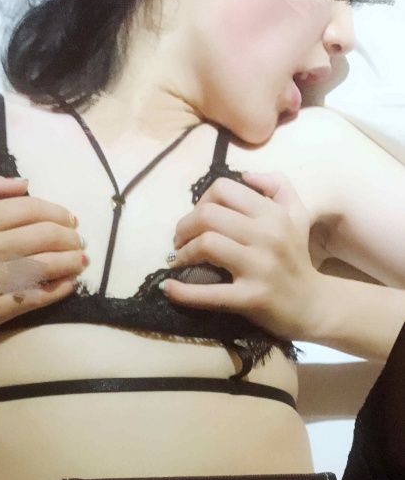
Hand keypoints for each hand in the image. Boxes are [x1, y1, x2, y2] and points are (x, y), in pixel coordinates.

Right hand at [0, 173, 86, 335]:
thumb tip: (26, 184)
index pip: (30, 210)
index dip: (58, 213)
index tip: (70, 220)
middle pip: (43, 237)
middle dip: (70, 238)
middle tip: (79, 241)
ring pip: (43, 266)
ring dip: (71, 262)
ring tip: (81, 260)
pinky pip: (34, 297)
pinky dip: (58, 289)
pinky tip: (69, 283)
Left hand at [162, 171, 322, 341]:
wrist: (312, 305)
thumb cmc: (297, 258)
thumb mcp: (297, 214)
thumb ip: (278, 186)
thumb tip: (246, 175)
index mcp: (273, 213)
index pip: (223, 190)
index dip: (200, 201)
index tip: (197, 219)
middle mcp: (268, 236)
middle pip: (208, 215)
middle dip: (184, 227)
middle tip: (179, 241)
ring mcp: (259, 267)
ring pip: (206, 244)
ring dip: (183, 253)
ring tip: (179, 261)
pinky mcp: (251, 298)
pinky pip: (208, 292)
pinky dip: (181, 291)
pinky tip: (168, 288)